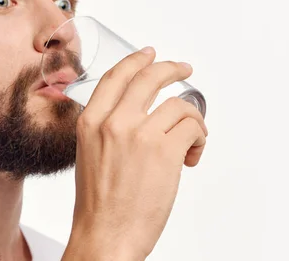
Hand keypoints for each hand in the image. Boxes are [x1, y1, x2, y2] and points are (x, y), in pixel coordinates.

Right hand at [62, 47, 207, 260]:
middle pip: (149, 77)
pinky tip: (192, 156)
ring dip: (193, 121)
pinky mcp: (165, 152)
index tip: (149, 54)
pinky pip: (193, 128)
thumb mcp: (88, 153)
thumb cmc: (98, 203)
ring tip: (191, 142)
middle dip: (171, 69)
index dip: (136, 60)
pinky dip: (199, 140)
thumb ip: (104, 127)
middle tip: (183, 69)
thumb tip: (135, 112)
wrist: (105, 234)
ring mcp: (139, 135)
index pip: (116, 76)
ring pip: (180, 106)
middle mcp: (113, 122)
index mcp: (89, 122)